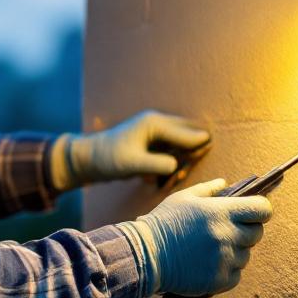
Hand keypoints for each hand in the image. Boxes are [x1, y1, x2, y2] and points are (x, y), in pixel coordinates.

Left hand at [51, 110, 209, 188]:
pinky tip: (162, 175)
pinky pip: (172, 148)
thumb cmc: (109, 159)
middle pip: (189, 132)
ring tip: (177, 175)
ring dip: (183, 156)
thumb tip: (178, 165)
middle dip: (193, 150)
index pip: (186, 133)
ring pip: (182, 140)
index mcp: (154, 123)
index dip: (198, 146)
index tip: (207, 156)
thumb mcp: (133, 164)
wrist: (90, 158)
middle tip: (189, 169)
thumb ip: (157, 164)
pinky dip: (173, 159)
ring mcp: (155, 131)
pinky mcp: (153, 141)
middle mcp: (157, 122)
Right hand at [125, 178, 272, 297]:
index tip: (256, 212)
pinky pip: (236, 275)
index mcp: (221, 212)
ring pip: (246, 255)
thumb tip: (225, 183)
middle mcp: (227, 235)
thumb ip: (209, 189)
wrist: (145, 255)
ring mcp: (225, 259)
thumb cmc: (164, 223)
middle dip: (248, 230)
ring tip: (211, 249)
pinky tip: (209, 264)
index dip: (261, 209)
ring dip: (235, 252)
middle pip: (257, 233)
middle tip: (229, 231)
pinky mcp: (219, 280)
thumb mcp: (184, 198)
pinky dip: (227, 271)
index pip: (262, 209)